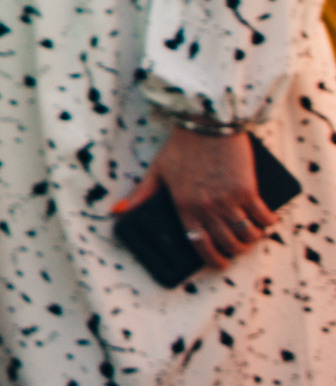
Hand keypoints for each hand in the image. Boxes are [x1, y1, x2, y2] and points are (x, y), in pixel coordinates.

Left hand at [113, 127, 279, 268]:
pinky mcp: (247, 189)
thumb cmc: (181, 146)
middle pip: (227, 243)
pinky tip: (267, 220)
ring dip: (252, 239)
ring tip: (252, 234)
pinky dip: (267, 222)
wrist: (207, 123)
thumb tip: (118, 212)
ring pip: (246, 234)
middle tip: (239, 248)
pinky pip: (263, 216)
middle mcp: (206, 207)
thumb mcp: (157, 170)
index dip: (213, 259)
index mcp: (183, 206)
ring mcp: (228, 200)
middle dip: (236, 251)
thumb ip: (141, 194)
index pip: (199, 244)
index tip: (220, 263)